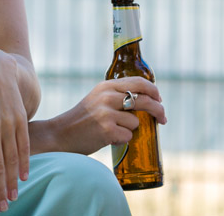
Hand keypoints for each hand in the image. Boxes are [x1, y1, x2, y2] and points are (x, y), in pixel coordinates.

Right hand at [48, 77, 165, 155]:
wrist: (60, 135)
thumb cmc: (82, 119)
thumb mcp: (98, 98)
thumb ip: (116, 95)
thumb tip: (147, 100)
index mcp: (106, 86)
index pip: (139, 82)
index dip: (154, 90)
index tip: (160, 99)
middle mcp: (107, 96)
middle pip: (144, 100)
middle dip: (158, 110)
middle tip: (163, 119)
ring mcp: (107, 113)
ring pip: (136, 122)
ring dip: (130, 129)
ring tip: (113, 131)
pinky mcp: (107, 130)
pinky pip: (128, 136)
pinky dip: (122, 140)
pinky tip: (108, 138)